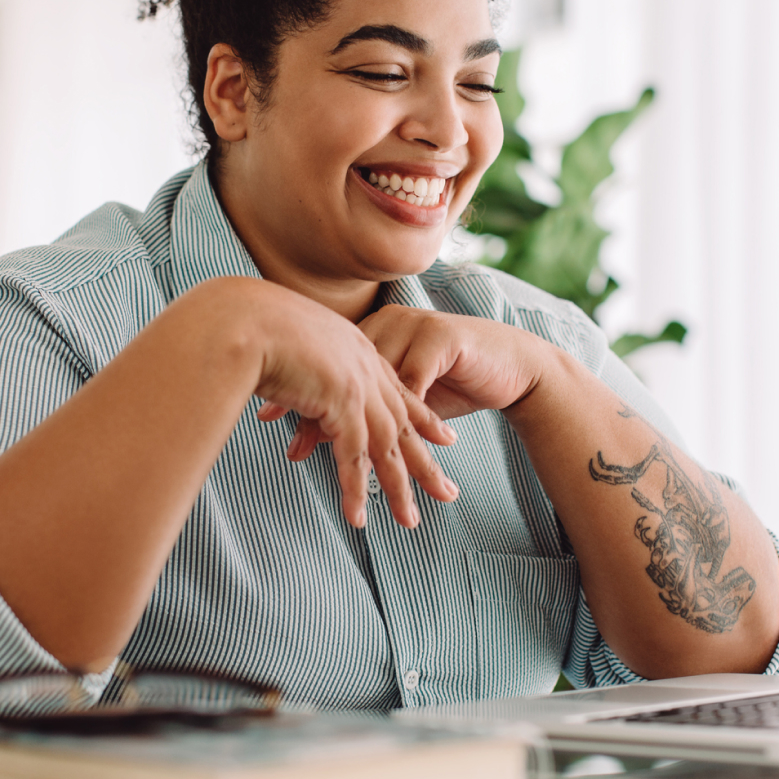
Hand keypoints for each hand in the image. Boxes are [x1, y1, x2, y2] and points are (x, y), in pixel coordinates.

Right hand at [248, 286, 459, 528]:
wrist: (245, 318)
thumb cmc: (251, 325)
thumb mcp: (288, 341)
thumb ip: (301, 363)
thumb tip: (290, 379)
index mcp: (357, 349)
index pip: (397, 390)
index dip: (422, 417)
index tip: (444, 437)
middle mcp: (365, 367)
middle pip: (403, 423)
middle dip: (425, 461)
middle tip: (446, 492)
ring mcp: (356, 386)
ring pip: (387, 446)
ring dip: (399, 487)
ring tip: (409, 522)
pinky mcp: (341, 404)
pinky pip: (353, 457)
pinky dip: (356, 490)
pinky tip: (358, 517)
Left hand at [272, 305, 554, 472]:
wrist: (510, 364)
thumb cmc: (453, 380)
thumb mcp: (401, 394)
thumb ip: (362, 405)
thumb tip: (312, 430)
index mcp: (372, 332)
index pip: (327, 363)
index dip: (299, 391)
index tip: (268, 416)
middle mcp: (389, 325)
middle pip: (344, 371)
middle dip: (316, 411)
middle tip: (290, 444)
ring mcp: (415, 328)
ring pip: (375, 381)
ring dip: (355, 421)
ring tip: (331, 453)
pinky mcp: (442, 340)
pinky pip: (413, 382)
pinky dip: (397, 415)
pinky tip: (383, 439)